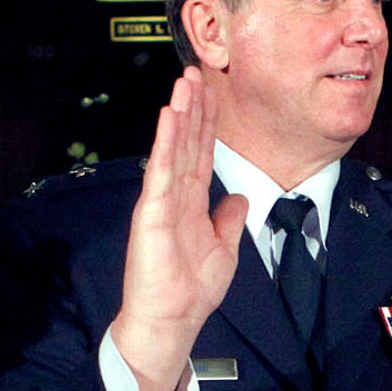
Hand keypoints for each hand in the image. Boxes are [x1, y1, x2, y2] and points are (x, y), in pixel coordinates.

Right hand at [109, 66, 249, 390]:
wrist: (172, 320)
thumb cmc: (191, 291)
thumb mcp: (224, 249)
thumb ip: (228, 220)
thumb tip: (238, 197)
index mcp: (192, 202)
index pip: (201, 153)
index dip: (207, 123)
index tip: (211, 93)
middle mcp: (175, 195)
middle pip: (186, 142)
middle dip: (192, 106)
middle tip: (196, 70)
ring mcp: (162, 201)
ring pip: (173, 148)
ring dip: (179, 113)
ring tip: (184, 81)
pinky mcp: (153, 212)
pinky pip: (161, 170)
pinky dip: (166, 141)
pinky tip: (170, 116)